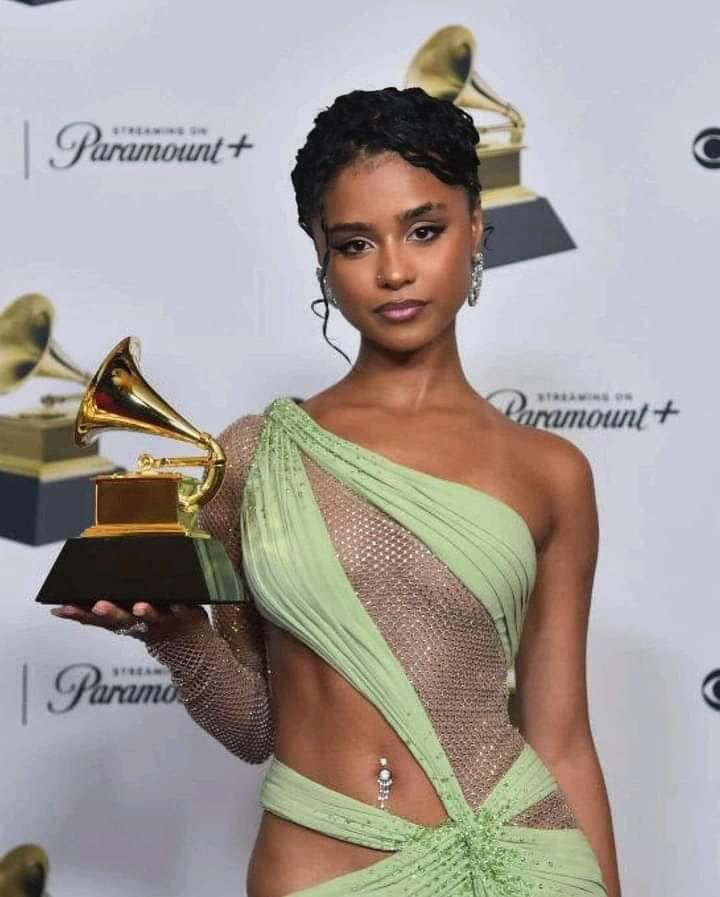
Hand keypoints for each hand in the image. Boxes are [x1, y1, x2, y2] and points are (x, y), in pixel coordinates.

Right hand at [50, 600, 208, 642]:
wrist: (189, 647)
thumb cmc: (151, 626)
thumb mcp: (126, 620)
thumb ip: (106, 613)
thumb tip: (77, 595)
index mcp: (123, 622)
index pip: (96, 620)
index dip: (78, 615)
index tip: (62, 609)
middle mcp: (140, 624)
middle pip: (121, 620)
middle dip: (109, 613)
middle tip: (97, 606)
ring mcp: (163, 620)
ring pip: (151, 617)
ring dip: (145, 612)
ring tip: (139, 606)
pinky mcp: (185, 615)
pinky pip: (183, 611)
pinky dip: (181, 608)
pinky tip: (180, 603)